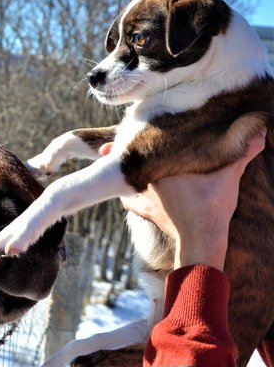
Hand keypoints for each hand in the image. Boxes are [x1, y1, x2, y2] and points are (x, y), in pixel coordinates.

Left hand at [117, 128, 265, 268]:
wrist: (202, 237)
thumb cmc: (212, 204)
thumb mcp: (229, 175)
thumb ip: (243, 150)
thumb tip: (260, 128)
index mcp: (163, 164)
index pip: (148, 146)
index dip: (139, 137)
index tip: (129, 130)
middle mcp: (148, 178)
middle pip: (135, 161)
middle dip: (126, 152)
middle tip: (107, 146)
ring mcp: (145, 196)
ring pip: (128, 180)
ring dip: (126, 175)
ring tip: (114, 167)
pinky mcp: (146, 211)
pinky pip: (131, 202)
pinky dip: (129, 198)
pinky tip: (125, 195)